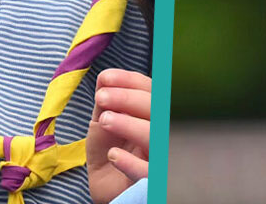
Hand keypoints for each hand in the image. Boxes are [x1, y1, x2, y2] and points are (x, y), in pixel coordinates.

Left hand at [86, 68, 149, 203]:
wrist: (107, 187)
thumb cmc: (111, 151)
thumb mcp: (104, 124)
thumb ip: (106, 103)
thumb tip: (104, 78)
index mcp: (154, 115)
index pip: (152, 90)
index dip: (130, 81)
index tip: (105, 78)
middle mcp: (163, 133)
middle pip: (158, 109)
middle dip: (128, 98)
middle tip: (101, 97)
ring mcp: (160, 158)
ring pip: (155, 137)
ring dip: (130, 124)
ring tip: (105, 121)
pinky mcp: (152, 183)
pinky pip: (149, 173)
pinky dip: (132, 163)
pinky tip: (114, 155)